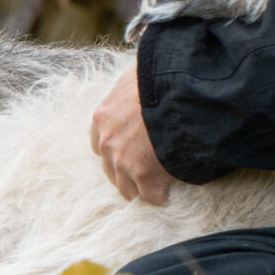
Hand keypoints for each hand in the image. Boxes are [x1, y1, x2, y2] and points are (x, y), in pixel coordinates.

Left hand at [90, 63, 171, 204]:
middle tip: (145, 171)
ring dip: (141, 187)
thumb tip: (138, 83)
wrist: (175, 90)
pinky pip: (151, 196)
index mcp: (102, 118)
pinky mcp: (145, 176)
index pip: (99, 145)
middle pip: (110, 170)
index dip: (115, 150)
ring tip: (156, 185)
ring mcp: (124, 162)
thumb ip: (130, 89)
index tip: (130, 150)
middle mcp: (107, 143)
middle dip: (126, 172)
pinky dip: (160, 196)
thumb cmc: (158, 77)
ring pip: (127, 188)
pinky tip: (169, 191)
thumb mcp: (135, 77)